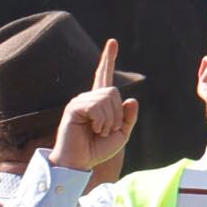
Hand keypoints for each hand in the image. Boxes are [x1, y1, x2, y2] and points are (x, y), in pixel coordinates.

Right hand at [51, 40, 139, 175]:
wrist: (79, 163)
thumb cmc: (96, 150)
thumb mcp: (120, 135)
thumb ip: (128, 118)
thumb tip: (131, 99)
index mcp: (98, 103)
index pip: (104, 76)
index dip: (108, 59)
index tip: (112, 42)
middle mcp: (88, 98)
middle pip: (114, 92)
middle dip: (116, 115)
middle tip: (105, 131)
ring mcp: (80, 101)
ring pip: (107, 99)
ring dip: (109, 121)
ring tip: (97, 132)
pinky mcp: (74, 107)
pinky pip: (98, 107)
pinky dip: (101, 122)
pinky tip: (92, 130)